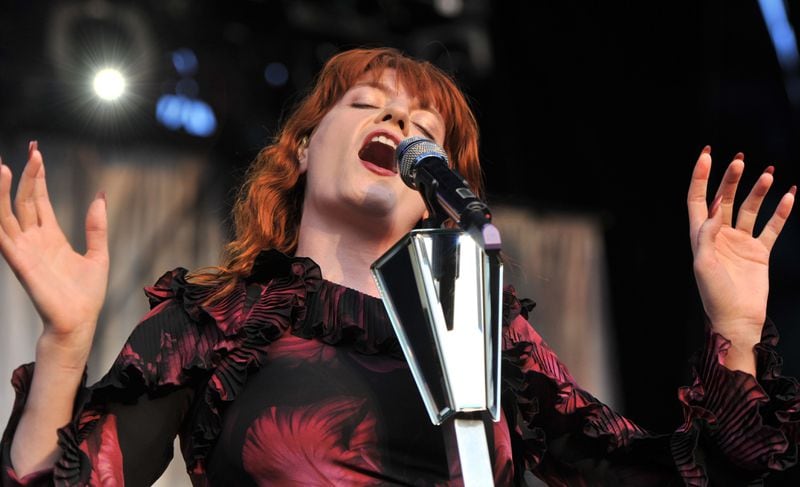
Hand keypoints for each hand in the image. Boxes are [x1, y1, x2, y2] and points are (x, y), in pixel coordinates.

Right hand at [0, 142, 108, 367]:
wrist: (80, 322)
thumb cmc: (86, 295)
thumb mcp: (99, 254)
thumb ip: (96, 226)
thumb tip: (100, 196)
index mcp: (52, 236)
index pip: (39, 200)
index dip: (37, 176)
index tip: (36, 152)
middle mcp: (34, 240)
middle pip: (24, 200)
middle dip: (26, 175)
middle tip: (31, 149)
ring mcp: (24, 250)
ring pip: (7, 214)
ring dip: (2, 192)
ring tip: (1, 166)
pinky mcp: (20, 263)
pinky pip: (2, 236)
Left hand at [687, 147, 794, 372]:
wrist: (738, 319)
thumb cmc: (714, 295)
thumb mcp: (704, 264)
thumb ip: (706, 236)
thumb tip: (714, 210)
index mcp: (700, 235)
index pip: (698, 199)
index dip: (700, 177)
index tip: (707, 154)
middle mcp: (719, 235)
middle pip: (724, 199)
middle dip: (731, 179)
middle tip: (741, 160)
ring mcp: (740, 242)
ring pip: (750, 209)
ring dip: (758, 191)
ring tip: (768, 174)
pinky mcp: (759, 252)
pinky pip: (772, 227)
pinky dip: (782, 211)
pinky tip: (790, 194)